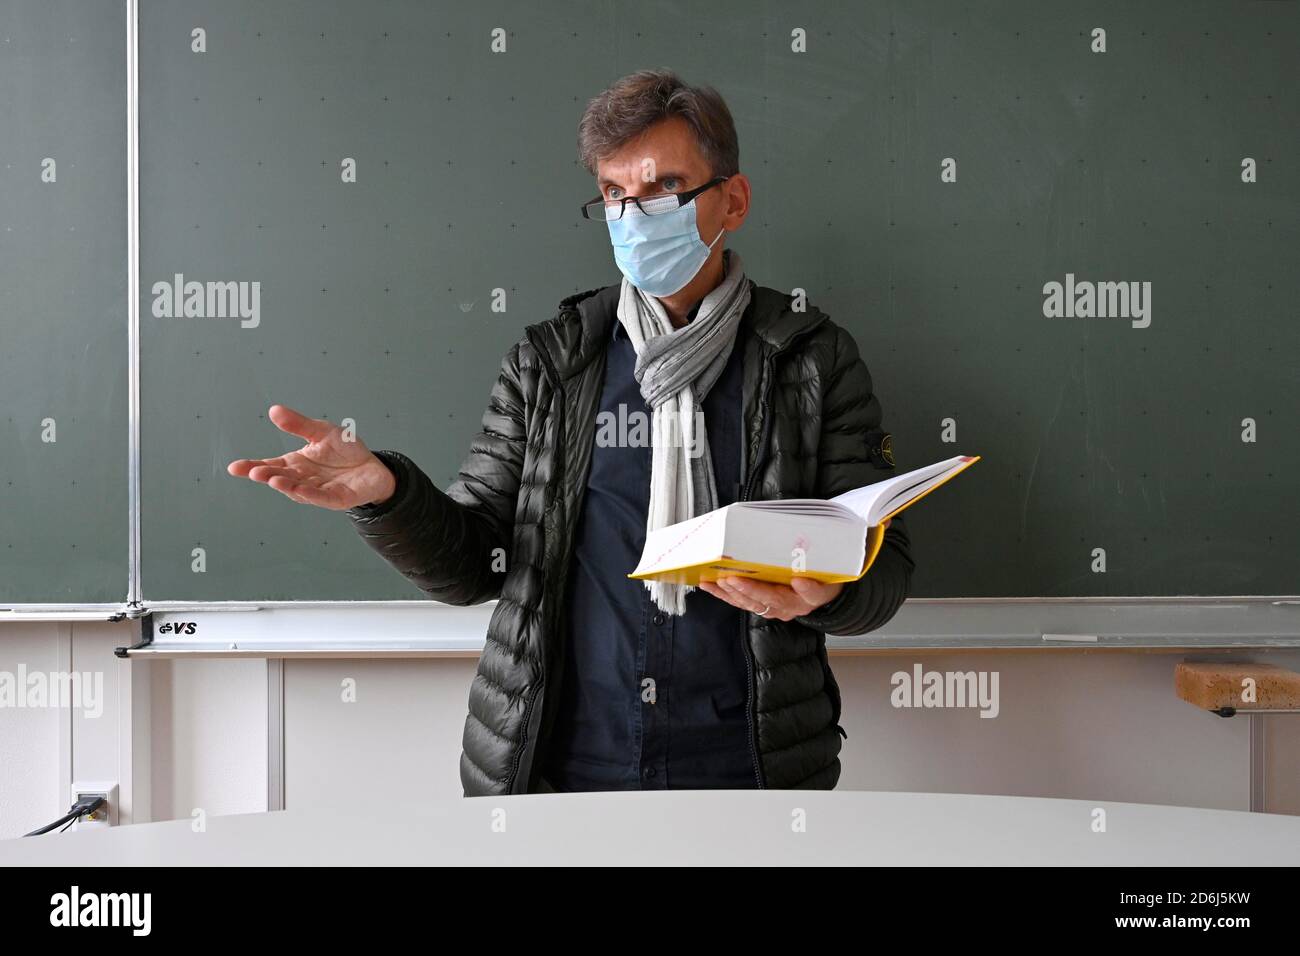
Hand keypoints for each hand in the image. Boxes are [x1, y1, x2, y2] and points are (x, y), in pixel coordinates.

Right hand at [226, 404, 395, 510]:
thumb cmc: (344, 450)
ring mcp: (318, 491)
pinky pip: (322, 497)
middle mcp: (302, 479)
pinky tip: (301, 490)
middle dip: (267, 476)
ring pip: (298, 490)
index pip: (270, 465)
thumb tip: (274, 410)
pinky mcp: (337, 499)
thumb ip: (298, 425)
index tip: (234, 467)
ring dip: (286, 486)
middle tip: (254, 472)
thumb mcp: (321, 431)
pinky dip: (311, 494)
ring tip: (273, 479)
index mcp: (295, 464)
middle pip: (280, 478)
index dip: (252, 467)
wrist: (373, 466)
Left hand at [697, 518, 891, 619]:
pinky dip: (724, 594)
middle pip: (777, 601)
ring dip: (734, 593)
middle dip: (755, 590)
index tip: (799, 579)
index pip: (816, 592)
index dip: (808, 589)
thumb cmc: (827, 566)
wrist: (825, 590)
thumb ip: (850, 536)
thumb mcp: (841, 552)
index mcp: (822, 591)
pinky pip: (742, 602)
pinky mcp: (763, 605)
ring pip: (755, 604)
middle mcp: (799, 604)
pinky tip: (708, 584)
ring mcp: (779, 607)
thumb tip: (878, 519)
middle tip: (737, 578)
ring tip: (717, 580)